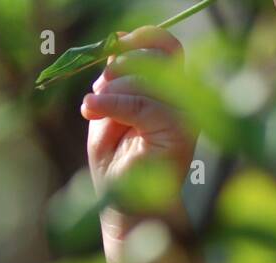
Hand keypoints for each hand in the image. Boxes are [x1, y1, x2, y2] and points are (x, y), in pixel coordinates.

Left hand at [80, 27, 197, 227]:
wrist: (125, 210)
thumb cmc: (117, 167)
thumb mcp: (108, 116)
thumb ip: (114, 84)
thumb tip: (116, 48)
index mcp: (171, 93)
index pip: (167, 47)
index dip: (141, 39)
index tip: (113, 46)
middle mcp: (185, 101)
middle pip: (158, 57)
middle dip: (121, 67)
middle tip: (99, 89)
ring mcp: (185, 117)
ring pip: (147, 80)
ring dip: (111, 91)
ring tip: (92, 109)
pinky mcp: (179, 133)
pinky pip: (141, 105)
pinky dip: (111, 103)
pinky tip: (90, 110)